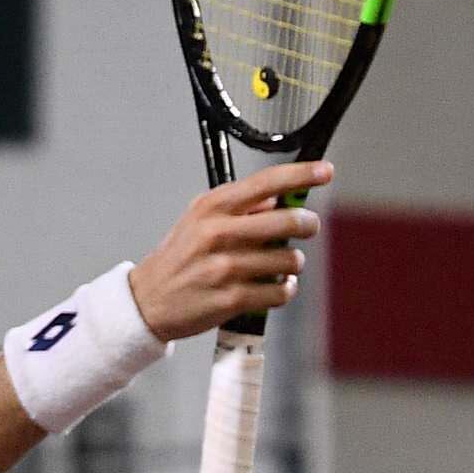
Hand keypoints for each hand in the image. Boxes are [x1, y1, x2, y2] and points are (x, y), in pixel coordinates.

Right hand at [125, 160, 329, 341]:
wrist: (148, 301)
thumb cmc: (179, 258)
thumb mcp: (199, 219)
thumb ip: (238, 206)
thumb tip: (278, 197)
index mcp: (212, 208)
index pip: (265, 182)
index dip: (300, 175)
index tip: (325, 171)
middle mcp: (218, 234)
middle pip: (287, 221)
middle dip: (307, 223)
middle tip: (309, 226)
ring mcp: (226, 268)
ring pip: (289, 259)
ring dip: (292, 262)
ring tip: (280, 265)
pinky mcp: (232, 299)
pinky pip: (280, 291)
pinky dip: (285, 289)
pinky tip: (276, 286)